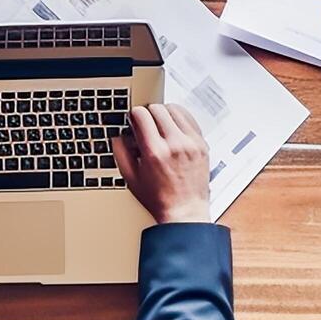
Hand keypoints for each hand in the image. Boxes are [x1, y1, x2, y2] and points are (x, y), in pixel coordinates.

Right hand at [112, 104, 209, 223]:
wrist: (185, 211)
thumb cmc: (159, 199)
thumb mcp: (131, 179)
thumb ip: (121, 153)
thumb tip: (118, 135)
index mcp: (154, 152)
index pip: (141, 114)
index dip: (133, 115)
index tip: (133, 120)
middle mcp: (174, 144)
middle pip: (157, 108)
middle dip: (147, 113)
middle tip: (145, 124)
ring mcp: (191, 143)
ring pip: (175, 109)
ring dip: (164, 113)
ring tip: (160, 125)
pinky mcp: (202, 144)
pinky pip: (190, 118)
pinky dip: (179, 118)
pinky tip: (174, 127)